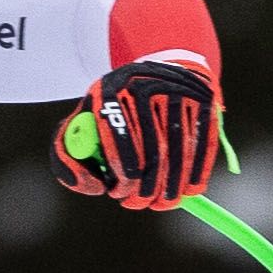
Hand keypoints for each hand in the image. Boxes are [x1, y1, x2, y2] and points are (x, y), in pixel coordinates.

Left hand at [53, 59, 220, 210]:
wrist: (159, 69)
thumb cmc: (115, 108)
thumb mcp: (84, 122)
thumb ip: (68, 155)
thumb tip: (95, 186)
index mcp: (110, 90)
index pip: (119, 143)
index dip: (121, 177)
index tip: (120, 194)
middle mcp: (146, 85)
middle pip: (152, 151)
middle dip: (147, 188)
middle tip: (141, 203)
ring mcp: (179, 91)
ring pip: (180, 152)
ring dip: (173, 188)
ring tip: (163, 202)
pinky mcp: (204, 99)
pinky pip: (202, 145)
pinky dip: (196, 173)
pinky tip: (188, 190)